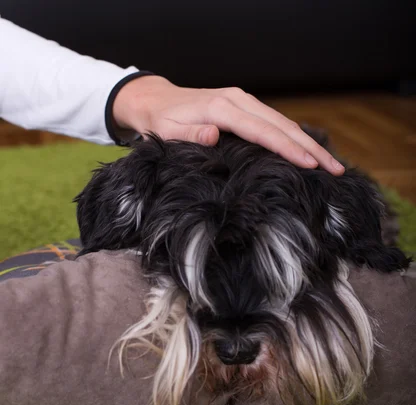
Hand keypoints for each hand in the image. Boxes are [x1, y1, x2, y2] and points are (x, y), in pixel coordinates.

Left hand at [112, 75, 344, 174]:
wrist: (156, 100)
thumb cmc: (161, 121)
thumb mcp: (167, 131)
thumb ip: (190, 134)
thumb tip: (214, 134)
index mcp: (222, 108)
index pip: (263, 131)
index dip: (288, 149)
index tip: (310, 165)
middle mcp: (239, 101)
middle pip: (282, 126)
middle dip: (311, 149)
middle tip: (336, 170)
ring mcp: (244, 103)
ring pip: (283, 123)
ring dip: (308, 144)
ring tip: (331, 164)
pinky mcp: (245, 108)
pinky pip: (275, 124)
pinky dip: (294, 138)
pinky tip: (308, 152)